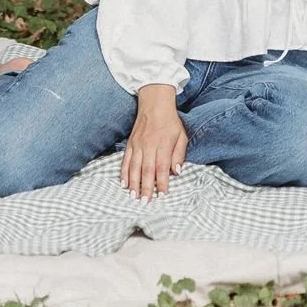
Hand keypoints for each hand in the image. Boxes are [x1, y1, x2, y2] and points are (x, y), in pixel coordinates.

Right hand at [122, 84, 186, 199]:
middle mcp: (149, 145)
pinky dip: (124, 173)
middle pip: (147, 170)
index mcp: (163, 144)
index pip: (162, 167)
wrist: (154, 104)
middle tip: (145, 202)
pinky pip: (126, 160)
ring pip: (134, 167)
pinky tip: (124, 183)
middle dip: (146, 187)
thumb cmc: (170, 122)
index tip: (162, 195)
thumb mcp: (182, 135)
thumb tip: (177, 172)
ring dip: (133, 183)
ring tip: (133, 196)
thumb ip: (179, 154)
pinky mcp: (130, 144)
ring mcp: (138, 144)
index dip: (162, 182)